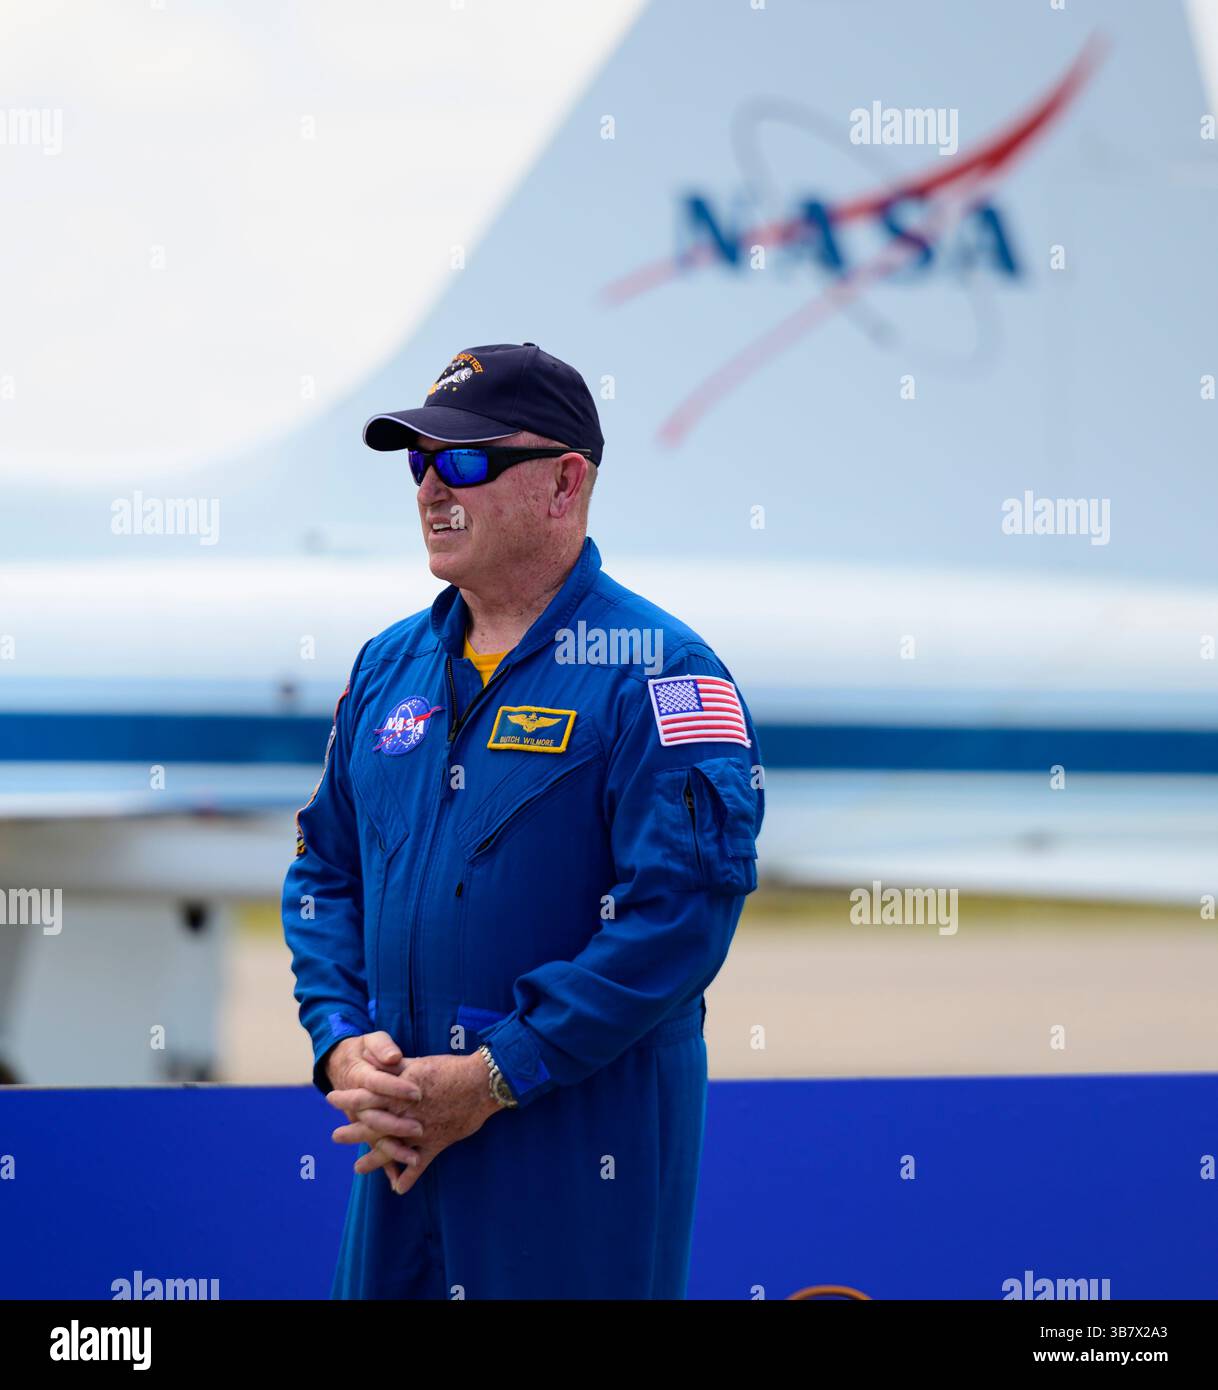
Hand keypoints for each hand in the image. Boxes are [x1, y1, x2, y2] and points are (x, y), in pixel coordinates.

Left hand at [329, 1052, 502, 1195]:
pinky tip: (398, 1188)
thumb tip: (380, 1063)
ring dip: (373, 1160)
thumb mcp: (420, 1063)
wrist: (481, 1083)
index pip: (366, 1095)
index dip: (348, 1098)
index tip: (332, 1098)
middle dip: (353, 1132)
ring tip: (357, 1168)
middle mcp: (405, 1114)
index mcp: (399, 1092)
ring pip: (391, 1149)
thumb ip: (398, 1067)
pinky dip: (409, 1178)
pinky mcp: (435, 1144)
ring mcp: (419, 1132)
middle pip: (372, 1126)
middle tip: (335, 1136)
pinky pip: (419, 1165)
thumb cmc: (450, 1069)